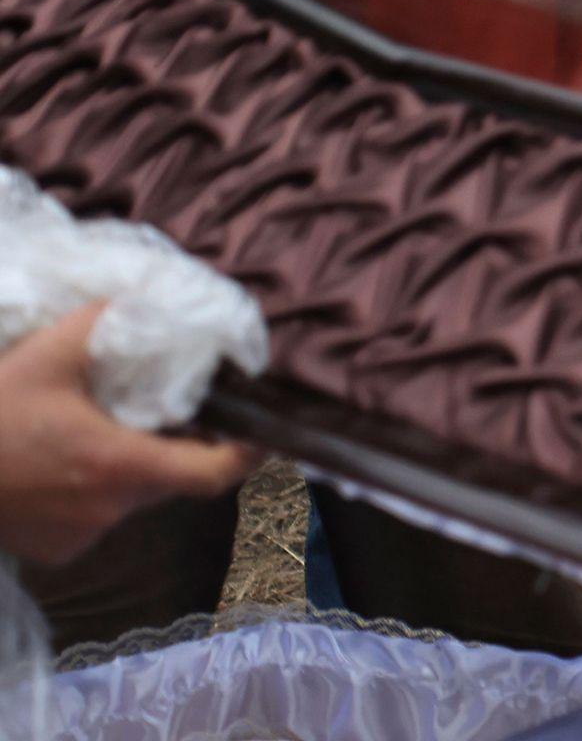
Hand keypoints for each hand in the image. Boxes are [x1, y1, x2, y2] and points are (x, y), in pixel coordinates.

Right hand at [0, 305, 258, 566]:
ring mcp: (82, 538)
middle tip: (174, 407)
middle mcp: (110, 509)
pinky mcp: (58, 552)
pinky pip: (101, 515)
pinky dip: (100, 488)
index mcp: (119, 464)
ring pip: (137, 495)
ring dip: (136, 463)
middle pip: (176, 478)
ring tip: (106, 426)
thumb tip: (155, 299)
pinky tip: (69, 460)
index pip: (212, 474)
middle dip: (184, 444)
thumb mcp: (50, 353)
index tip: (261, 431)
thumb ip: (109, 322)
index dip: (246, 454)